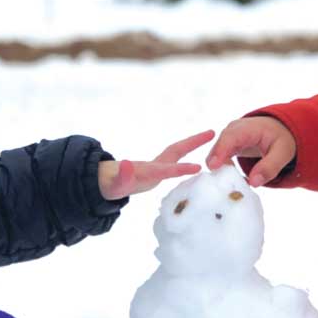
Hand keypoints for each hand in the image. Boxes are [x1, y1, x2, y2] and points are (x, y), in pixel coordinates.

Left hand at [97, 130, 214, 198]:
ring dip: (192, 143)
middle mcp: (154, 165)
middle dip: (193, 142)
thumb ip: (121, 176)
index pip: (166, 169)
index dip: (180, 168)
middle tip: (212, 132)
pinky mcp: (158, 169)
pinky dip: (187, 149)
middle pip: (176, 150)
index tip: (197, 167)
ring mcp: (156, 166)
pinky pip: (176, 157)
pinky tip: (201, 152)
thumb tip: (125, 163)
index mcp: (146, 171)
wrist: (105, 182)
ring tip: (210, 135)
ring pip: (177, 151)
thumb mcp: (115, 185)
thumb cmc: (111, 185)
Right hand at [206, 116, 295, 186]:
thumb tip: (254, 183)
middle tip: (224, 185)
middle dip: (217, 165)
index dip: (220, 151)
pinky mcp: (226, 146)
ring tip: (237, 183)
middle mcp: (233, 131)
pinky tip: (237, 179)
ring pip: (216, 155)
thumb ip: (270, 167)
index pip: (229, 138)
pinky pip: (219, 159)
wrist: (277, 130)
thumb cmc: (279, 138)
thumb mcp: (282, 153)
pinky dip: (225, 170)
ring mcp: (227, 138)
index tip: (213, 167)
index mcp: (247, 128)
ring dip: (222, 171)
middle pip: (218, 147)